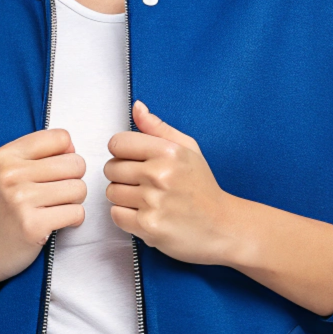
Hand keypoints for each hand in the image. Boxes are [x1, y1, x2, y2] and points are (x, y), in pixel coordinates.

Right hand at [0, 128, 85, 289]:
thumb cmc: (1, 209)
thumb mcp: (8, 172)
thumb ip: (39, 155)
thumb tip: (73, 149)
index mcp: (7, 155)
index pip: (61, 138)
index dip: (67, 154)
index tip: (54, 171)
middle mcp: (12, 174)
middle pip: (75, 163)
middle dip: (74, 180)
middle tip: (56, 194)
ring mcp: (21, 200)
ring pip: (79, 189)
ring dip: (74, 202)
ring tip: (54, 208)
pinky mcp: (32, 225)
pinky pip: (76, 213)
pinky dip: (72, 220)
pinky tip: (55, 223)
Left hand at [104, 101, 235, 264]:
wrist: (221, 225)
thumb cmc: (202, 187)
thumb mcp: (187, 149)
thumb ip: (158, 128)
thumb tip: (137, 107)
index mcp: (168, 151)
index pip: (117, 143)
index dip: (122, 152)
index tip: (134, 160)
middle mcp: (159, 174)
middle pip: (111, 168)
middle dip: (122, 176)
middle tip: (142, 183)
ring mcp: (153, 201)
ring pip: (112, 192)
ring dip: (124, 197)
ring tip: (145, 200)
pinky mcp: (148, 226)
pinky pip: (116, 214)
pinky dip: (126, 216)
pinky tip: (145, 214)